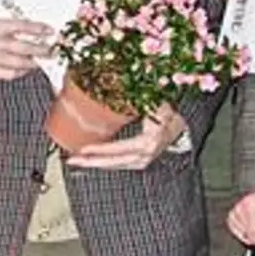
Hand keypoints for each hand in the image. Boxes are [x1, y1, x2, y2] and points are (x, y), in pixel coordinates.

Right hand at [0, 18, 54, 81]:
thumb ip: (2, 25)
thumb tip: (26, 28)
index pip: (19, 26)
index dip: (36, 29)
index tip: (48, 31)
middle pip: (21, 47)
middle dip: (39, 49)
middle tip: (51, 49)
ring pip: (16, 62)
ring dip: (32, 62)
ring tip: (41, 60)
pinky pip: (7, 73)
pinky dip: (19, 72)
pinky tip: (25, 69)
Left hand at [68, 105, 185, 170]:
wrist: (182, 124)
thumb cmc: (167, 112)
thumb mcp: (154, 103)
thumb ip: (139, 99)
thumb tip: (121, 89)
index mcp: (148, 142)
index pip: (120, 148)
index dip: (101, 149)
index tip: (84, 149)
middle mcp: (145, 154)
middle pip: (114, 162)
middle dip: (92, 162)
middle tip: (72, 160)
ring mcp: (143, 159)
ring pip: (116, 165)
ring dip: (96, 163)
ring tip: (77, 160)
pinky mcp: (141, 160)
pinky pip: (119, 163)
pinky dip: (105, 162)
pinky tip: (92, 160)